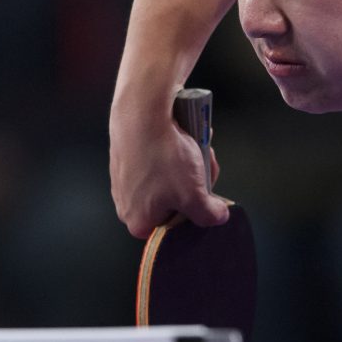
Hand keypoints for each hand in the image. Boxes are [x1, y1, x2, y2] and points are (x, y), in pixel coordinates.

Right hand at [109, 102, 228, 237]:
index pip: (173, 227)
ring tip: (193, 148)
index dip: (192, 211)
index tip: (203, 196)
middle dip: (193, 183)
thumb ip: (209, 214)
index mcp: (138, 221)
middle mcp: (125, 202)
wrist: (141, 113)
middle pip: (173, 200)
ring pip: (169, 177)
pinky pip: (157, 160)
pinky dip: (173, 150)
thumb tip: (217, 216)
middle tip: (200, 168)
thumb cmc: (163, 158)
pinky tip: (180, 138)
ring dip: (188, 164)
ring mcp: (124, 177)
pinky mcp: (127, 155)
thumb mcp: (195, 195)